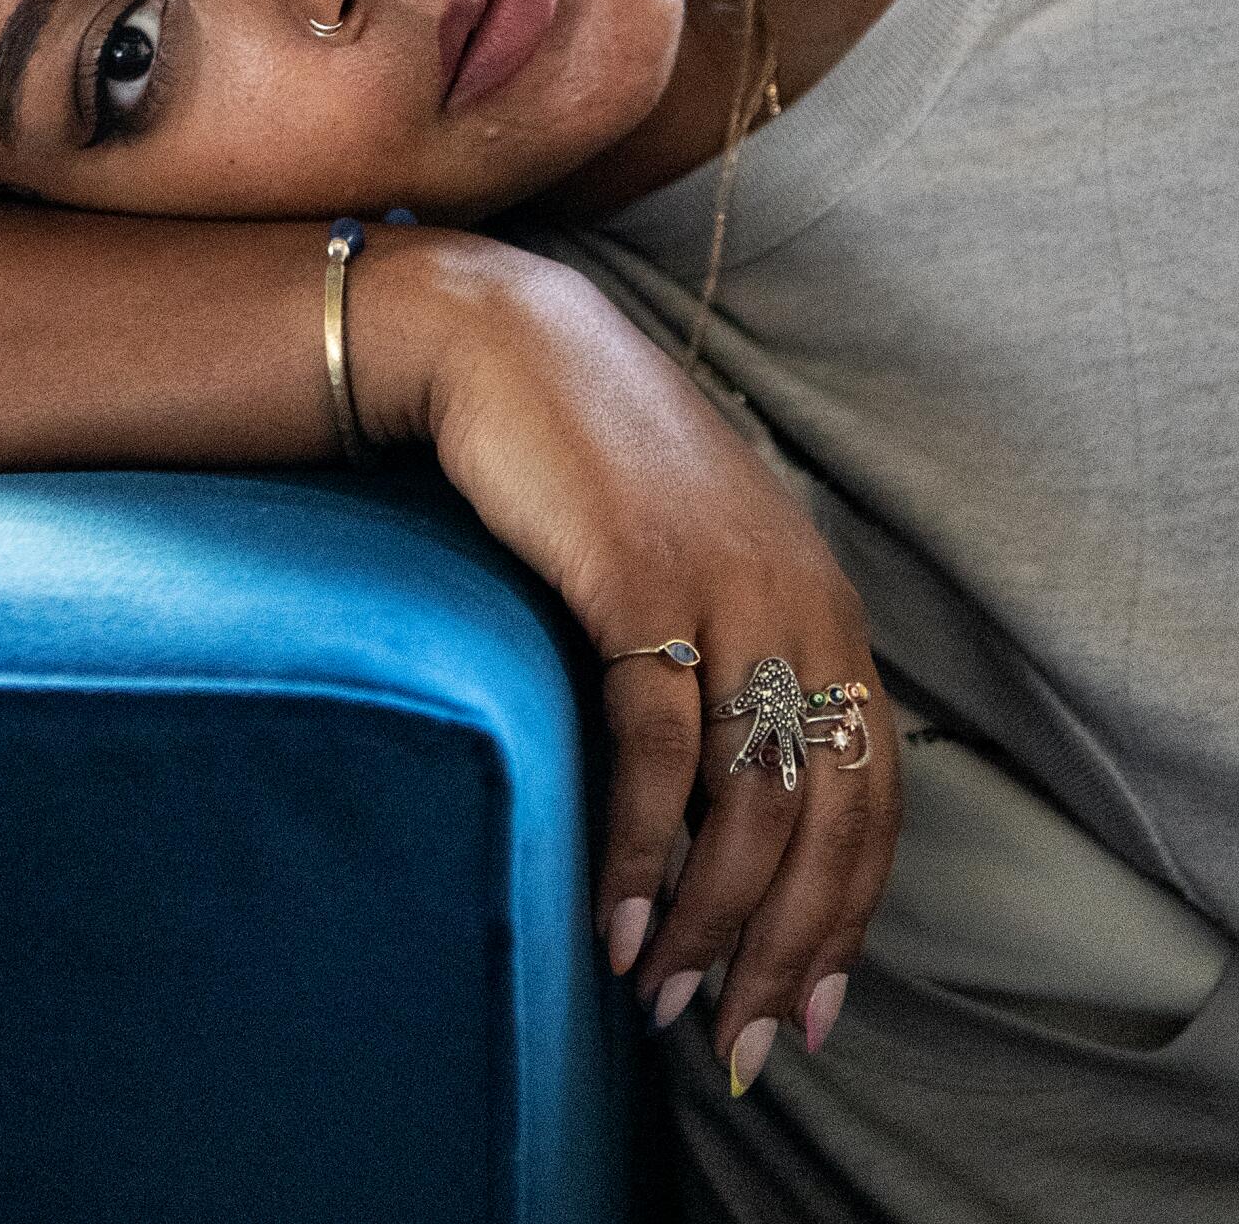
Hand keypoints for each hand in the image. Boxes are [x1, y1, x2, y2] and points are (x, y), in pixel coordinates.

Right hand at [371, 234, 899, 1087]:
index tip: (811, 1006)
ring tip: (665, 997)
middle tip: (744, 1040)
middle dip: (790, 949)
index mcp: (823, 599)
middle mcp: (798, 600)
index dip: (847, 912)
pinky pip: (660, 753)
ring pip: (752, 802)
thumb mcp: (692, 554)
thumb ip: (729, 650)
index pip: (874, 792)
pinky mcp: (641, 585)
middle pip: (828, 816)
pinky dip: (642, 853)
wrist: (505, 339)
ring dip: (711, 923)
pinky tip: (614, 917)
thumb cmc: (588, 458)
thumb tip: (723, 796)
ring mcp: (725, 590)